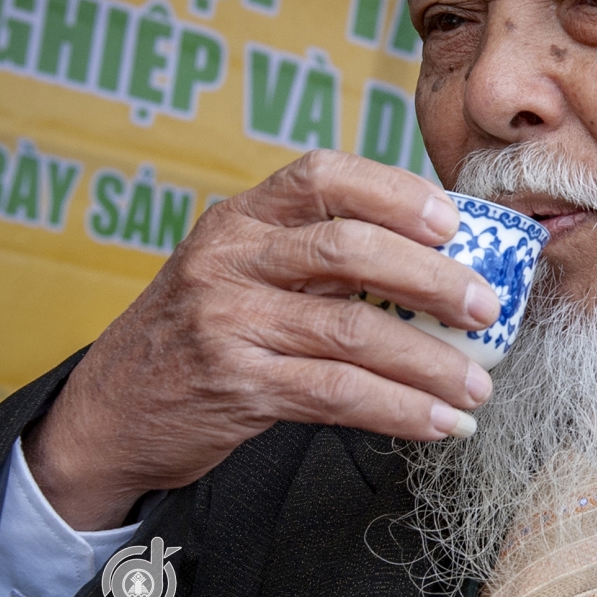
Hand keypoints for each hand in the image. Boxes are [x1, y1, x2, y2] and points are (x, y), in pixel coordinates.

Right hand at [22, 152, 498, 530]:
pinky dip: (400, 408)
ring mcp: (229, 322)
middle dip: (431, 278)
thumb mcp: (239, 269)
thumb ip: (314, 255)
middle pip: (349, 249)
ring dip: (430, 361)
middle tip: (487, 307)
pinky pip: (337, 394)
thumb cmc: (198, 330)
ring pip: (353, 332)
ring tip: (478, 384)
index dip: (395, 191)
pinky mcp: (238, 386)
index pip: (321, 175)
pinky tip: (439, 421)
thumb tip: (431, 258)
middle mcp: (231, 259)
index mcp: (241, 217)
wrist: (108, 411)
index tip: (454, 221)